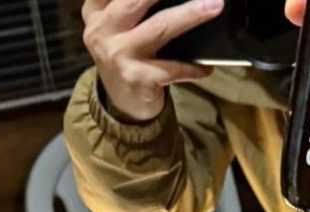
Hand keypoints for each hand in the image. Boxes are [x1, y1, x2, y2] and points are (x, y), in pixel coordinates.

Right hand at [83, 0, 221, 122]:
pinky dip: (192, 67)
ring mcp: (118, 55)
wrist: (122, 105)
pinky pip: (172, 68)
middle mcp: (102, 30)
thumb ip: (130, 4)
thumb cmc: (126, 56)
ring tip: (213, 6)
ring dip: (190, 15)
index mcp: (96, 10)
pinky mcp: (136, 78)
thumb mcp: (116, 25)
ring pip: (159, 27)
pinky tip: (206, 67)